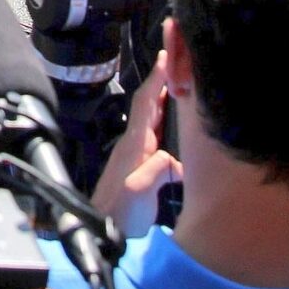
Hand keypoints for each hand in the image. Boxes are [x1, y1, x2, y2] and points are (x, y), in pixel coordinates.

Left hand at [92, 52, 180, 235]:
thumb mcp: (139, 191)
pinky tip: (180, 129)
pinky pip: (158, 137)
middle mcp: (135, 144)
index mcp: (135, 143)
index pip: (145, 103)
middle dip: (162, 81)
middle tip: (178, 62)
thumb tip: (172, 158)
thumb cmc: (120, 213)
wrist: (106, 232)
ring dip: (165, 101)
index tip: (166, 56)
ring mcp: (137, 155)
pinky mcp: (142, 168)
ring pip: (153, 120)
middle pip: (149, 105)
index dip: (156, 79)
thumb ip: (155, 171)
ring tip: (183, 87)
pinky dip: (169, 124)